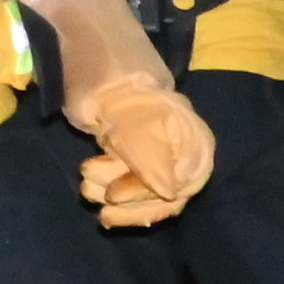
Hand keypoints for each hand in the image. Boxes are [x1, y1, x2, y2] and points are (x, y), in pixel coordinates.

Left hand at [76, 75, 214, 224]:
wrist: (111, 83)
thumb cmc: (130, 103)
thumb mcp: (141, 131)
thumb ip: (154, 163)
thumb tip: (169, 194)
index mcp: (197, 148)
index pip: (179, 188)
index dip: (146, 196)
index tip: (113, 195)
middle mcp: (187, 161)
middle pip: (162, 197)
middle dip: (125, 200)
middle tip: (94, 196)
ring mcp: (166, 164)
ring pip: (145, 197)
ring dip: (113, 198)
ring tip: (86, 189)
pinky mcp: (144, 166)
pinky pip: (133, 190)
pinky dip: (112, 193)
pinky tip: (91, 192)